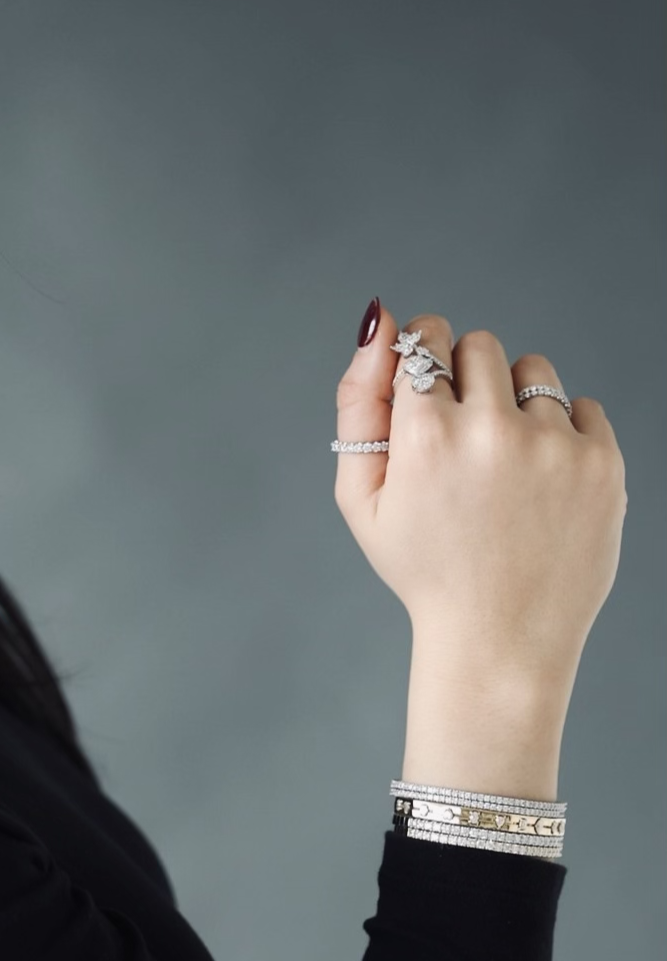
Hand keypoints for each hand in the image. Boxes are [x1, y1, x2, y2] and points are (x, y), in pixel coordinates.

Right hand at [335, 304, 625, 799]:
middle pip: (478, 344)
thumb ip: (358, 402)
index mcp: (424, 436)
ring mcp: (553, 446)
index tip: (426, 402)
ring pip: (533, 370)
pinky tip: (540, 486)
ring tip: (504, 466)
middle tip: (463, 442)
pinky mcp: (602, 463)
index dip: (421, 366)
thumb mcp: (361, 497)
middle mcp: (491, 430)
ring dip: (516, 402)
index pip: (424, 339)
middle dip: (466, 379)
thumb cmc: (423, 568)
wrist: (500, 639)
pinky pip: (582, 407)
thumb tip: (379, 321)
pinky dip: (561, 436)